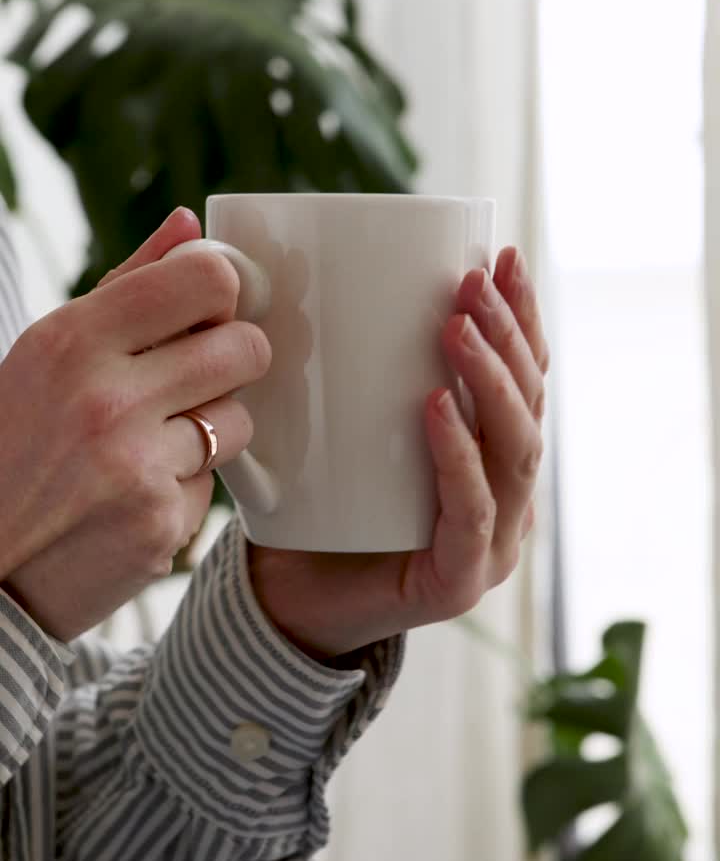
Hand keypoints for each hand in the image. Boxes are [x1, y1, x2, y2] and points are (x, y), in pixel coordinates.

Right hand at [2, 208, 270, 639]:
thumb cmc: (13, 445)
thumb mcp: (46, 354)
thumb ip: (126, 285)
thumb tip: (190, 225)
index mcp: (72, 340)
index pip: (206, 279)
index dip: (221, 293)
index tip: (208, 312)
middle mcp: (106, 400)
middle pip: (245, 347)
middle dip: (232, 360)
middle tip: (192, 379)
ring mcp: (136, 467)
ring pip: (239, 419)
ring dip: (210, 431)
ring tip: (149, 446)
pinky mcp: (162, 525)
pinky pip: (215, 485)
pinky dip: (184, 489)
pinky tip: (135, 496)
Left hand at [248, 247, 548, 660]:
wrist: (285, 604)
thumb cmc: (316, 508)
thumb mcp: (346, 426)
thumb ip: (358, 370)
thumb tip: (320, 271)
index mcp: (493, 459)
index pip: (526, 378)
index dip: (522, 318)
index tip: (501, 256)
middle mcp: (507, 499)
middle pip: (530, 405)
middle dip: (509, 335)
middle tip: (472, 280)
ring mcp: (493, 544)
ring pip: (515, 451)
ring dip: (491, 381)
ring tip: (457, 326)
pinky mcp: (458, 582)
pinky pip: (470, 511)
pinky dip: (457, 455)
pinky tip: (437, 406)